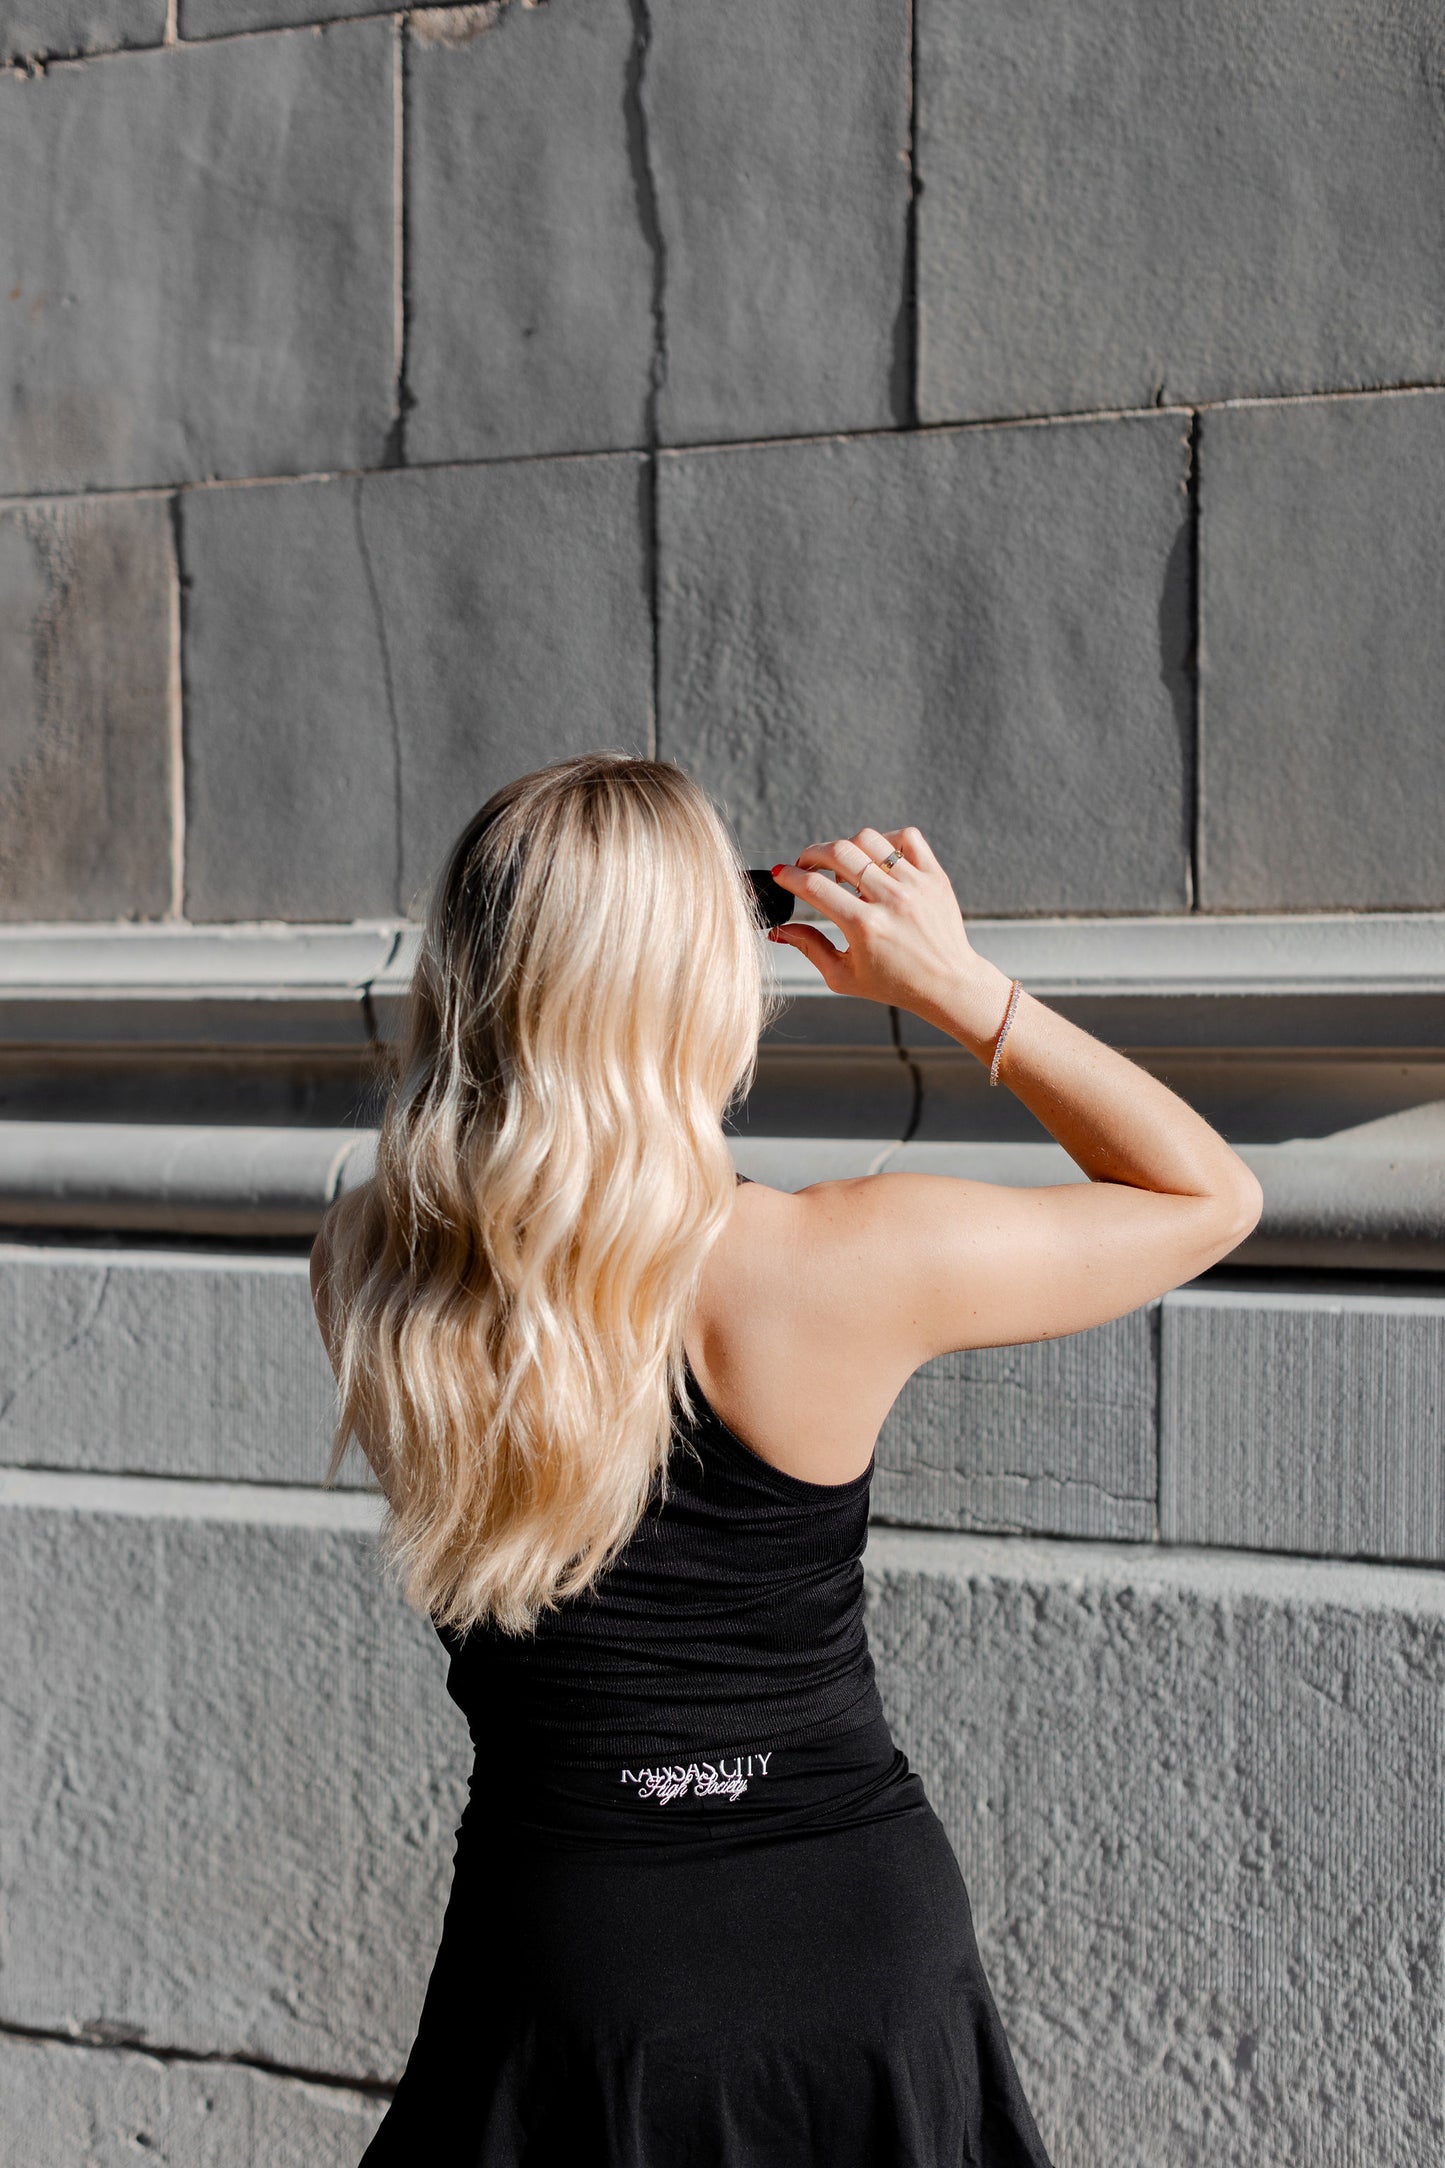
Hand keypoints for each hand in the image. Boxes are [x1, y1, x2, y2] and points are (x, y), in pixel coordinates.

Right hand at [766, 827, 1011, 1047]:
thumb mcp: (843, 975)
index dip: (789, 876)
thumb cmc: (893, 984)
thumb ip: (809, 948)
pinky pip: (907, 837)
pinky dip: (886, 841)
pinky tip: (878, 860)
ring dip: (847, 848)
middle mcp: (890, 901)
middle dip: (811, 854)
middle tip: (806, 866)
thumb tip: (777, 929)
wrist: (947, 984)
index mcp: (864, 927)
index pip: (814, 887)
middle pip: (838, 852)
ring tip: (844, 868)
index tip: (780, 874)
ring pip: (869, 839)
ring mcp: (915, 885)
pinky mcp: (935, 876)